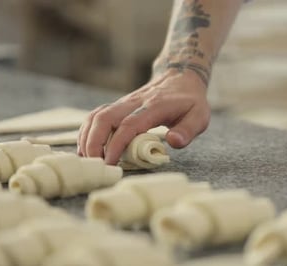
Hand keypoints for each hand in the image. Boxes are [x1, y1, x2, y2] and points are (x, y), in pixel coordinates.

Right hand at [77, 69, 210, 164]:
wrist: (180, 77)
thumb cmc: (190, 101)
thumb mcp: (199, 116)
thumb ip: (188, 130)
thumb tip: (174, 142)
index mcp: (154, 106)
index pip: (129, 125)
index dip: (117, 144)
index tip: (110, 162)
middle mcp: (134, 102)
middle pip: (105, 118)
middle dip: (94, 142)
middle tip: (95, 165)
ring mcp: (124, 103)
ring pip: (97, 116)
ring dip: (87, 137)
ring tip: (87, 160)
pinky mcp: (119, 106)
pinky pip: (96, 116)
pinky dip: (87, 132)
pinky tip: (87, 148)